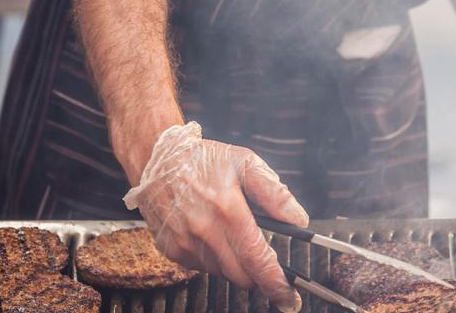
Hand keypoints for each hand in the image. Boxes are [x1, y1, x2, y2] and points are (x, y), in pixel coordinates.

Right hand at [123, 122, 307, 311]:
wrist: (157, 157)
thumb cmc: (203, 159)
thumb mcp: (246, 164)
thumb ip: (275, 195)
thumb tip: (299, 219)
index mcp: (227, 210)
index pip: (257, 260)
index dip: (276, 283)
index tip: (288, 297)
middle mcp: (204, 231)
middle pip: (241, 275)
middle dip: (259, 276)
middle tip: (268, 266)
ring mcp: (185, 244)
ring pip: (222, 273)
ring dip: (236, 265)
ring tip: (235, 236)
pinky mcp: (172, 250)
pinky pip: (202, 266)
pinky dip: (215, 258)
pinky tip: (214, 235)